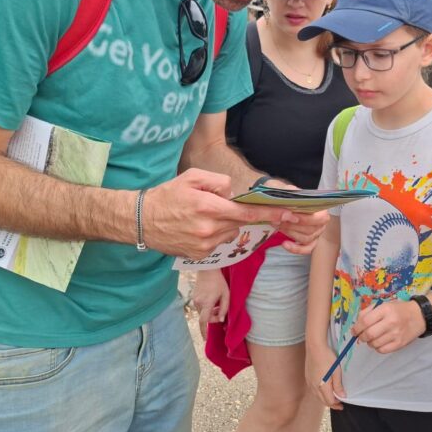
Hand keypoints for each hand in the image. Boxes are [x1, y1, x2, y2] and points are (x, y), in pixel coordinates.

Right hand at [143, 168, 292, 258]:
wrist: (142, 221)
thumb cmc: (168, 195)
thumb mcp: (192, 177)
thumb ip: (218, 181)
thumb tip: (234, 193)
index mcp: (208, 206)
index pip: (246, 211)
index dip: (270, 213)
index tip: (288, 213)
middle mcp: (208, 228)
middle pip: (240, 222)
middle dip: (243, 215)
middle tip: (229, 207)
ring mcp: (204, 244)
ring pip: (231, 233)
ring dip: (227, 224)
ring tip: (206, 216)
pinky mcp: (200, 255)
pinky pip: (220, 243)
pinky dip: (217, 234)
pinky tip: (200, 227)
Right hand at [191, 270, 228, 338]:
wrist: (207, 269)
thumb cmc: (219, 281)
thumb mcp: (226, 294)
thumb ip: (224, 308)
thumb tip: (220, 320)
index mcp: (207, 303)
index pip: (204, 321)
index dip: (204, 331)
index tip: (205, 339)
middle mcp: (198, 302)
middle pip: (205, 317)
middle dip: (213, 317)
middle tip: (221, 311)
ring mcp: (194, 299)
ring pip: (202, 312)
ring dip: (210, 311)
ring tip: (218, 302)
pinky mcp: (193, 296)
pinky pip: (200, 306)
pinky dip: (206, 306)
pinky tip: (212, 298)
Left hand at [261, 178, 329, 254]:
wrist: (283, 200)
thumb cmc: (288, 195)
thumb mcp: (288, 192)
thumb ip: (289, 199)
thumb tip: (289, 213)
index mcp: (321, 208)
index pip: (319, 218)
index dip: (304, 219)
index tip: (289, 216)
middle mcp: (321, 222)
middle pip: (311, 230)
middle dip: (292, 226)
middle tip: (276, 219)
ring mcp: (316, 233)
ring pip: (306, 239)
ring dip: (290, 233)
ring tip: (277, 225)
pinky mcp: (309, 241)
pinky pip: (306, 249)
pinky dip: (296, 249)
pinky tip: (285, 244)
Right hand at [306, 343, 344, 409]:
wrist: (315, 347)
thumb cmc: (327, 357)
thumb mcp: (336, 371)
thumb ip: (338, 385)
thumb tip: (342, 396)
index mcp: (322, 386)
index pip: (329, 401)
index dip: (336, 405)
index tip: (342, 405)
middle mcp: (314, 386)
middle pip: (322, 400)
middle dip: (331, 404)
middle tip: (339, 404)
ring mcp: (309, 382)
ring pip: (317, 396)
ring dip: (325, 399)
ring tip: (332, 397)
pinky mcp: (307, 377)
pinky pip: (314, 390)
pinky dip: (320, 393)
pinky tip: (324, 389)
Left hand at [350, 299, 424, 353]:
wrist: (419, 316)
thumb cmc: (398, 309)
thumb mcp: (384, 304)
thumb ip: (369, 312)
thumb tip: (356, 325)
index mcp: (385, 309)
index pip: (365, 321)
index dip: (356, 328)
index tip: (354, 331)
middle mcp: (391, 322)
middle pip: (369, 334)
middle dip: (361, 337)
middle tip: (361, 336)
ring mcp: (396, 334)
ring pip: (374, 344)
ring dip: (369, 343)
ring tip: (372, 338)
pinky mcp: (400, 344)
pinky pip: (382, 350)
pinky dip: (377, 348)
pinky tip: (379, 342)